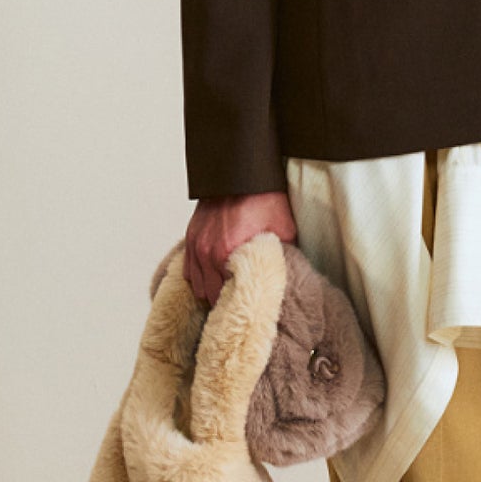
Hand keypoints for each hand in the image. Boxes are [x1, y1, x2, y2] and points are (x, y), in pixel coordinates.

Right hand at [185, 189, 296, 305]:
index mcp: (227, 254)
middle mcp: (206, 252)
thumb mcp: (284, 228)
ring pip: (196, 285)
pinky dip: (199, 276)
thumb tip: (292, 274)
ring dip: (209, 289)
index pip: (225, 297)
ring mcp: (196, 244)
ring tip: (226, 291)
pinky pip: (188, 269)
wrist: (242, 172)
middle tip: (239, 303)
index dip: (237, 305)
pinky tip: (214, 276)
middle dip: (223, 301)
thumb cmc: (264, 197)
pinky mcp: (191, 236)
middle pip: (209, 295)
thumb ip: (283, 256)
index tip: (248, 309)